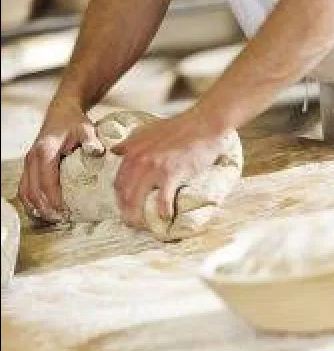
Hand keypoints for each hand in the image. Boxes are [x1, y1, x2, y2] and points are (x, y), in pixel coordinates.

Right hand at [18, 99, 103, 221]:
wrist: (62, 111)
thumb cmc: (75, 122)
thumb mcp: (86, 129)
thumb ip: (90, 141)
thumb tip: (97, 152)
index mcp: (45, 152)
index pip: (47, 182)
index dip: (54, 200)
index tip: (64, 212)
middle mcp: (33, 158)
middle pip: (33, 191)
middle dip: (45, 209)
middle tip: (60, 220)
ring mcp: (28, 162)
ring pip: (25, 191)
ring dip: (35, 207)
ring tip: (51, 219)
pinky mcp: (29, 165)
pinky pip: (24, 187)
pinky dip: (30, 201)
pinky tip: (41, 211)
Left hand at [111, 107, 224, 228]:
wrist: (202, 125)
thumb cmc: (177, 128)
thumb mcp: (147, 130)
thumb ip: (130, 142)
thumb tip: (115, 150)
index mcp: (133, 151)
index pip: (118, 182)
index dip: (119, 199)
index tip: (124, 208)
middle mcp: (140, 160)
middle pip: (125, 193)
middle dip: (125, 211)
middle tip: (131, 223)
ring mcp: (155, 168)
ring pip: (137, 199)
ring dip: (138, 216)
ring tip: (142, 226)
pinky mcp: (172, 174)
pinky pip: (163, 199)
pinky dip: (163, 211)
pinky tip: (165, 217)